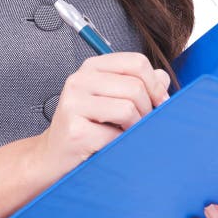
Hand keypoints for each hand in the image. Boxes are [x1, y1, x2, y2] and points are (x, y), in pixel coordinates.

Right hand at [35, 53, 170, 180]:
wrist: (54, 156)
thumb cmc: (87, 126)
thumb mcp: (111, 98)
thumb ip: (138, 84)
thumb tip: (163, 77)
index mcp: (92, 67)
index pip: (136, 62)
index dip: (155, 84)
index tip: (161, 102)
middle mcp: (79, 80)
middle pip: (135, 87)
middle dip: (148, 110)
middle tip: (143, 125)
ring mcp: (74, 104)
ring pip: (128, 109)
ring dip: (136, 127)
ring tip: (127, 134)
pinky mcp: (75, 130)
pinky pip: (116, 135)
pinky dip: (122, 144)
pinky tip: (113, 145)